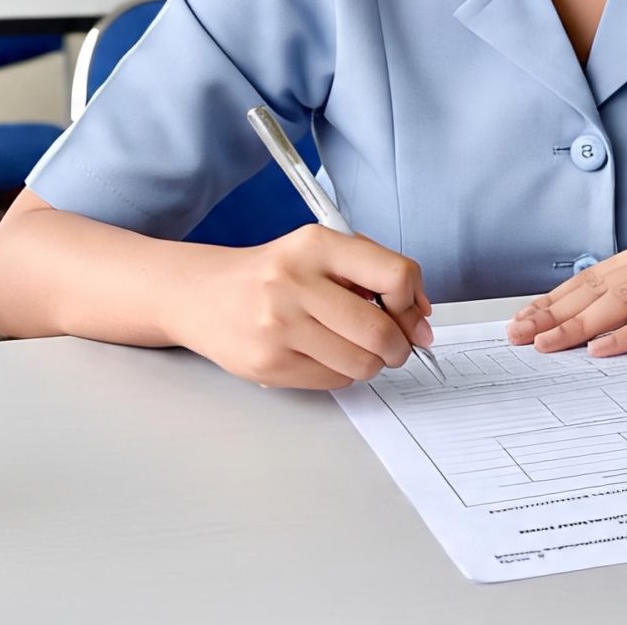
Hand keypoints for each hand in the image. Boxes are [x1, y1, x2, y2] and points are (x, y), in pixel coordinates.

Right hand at [173, 224, 432, 388]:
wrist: (204, 295)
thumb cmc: (275, 272)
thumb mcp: (322, 251)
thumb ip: (374, 271)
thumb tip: (421, 316)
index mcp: (317, 245)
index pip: (395, 275)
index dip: (413, 301)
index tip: (412, 312)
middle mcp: (296, 283)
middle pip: (380, 330)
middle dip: (400, 344)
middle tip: (397, 344)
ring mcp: (279, 326)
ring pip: (361, 363)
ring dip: (373, 362)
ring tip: (359, 348)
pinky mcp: (268, 364)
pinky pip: (334, 381)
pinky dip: (343, 373)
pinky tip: (326, 354)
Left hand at [506, 229, 626, 357]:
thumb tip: (615, 312)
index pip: (594, 276)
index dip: (555, 298)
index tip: (523, 318)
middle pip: (595, 286)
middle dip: (551, 312)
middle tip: (515, 335)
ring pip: (617, 300)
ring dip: (575, 324)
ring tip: (543, 344)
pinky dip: (626, 334)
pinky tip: (601, 349)